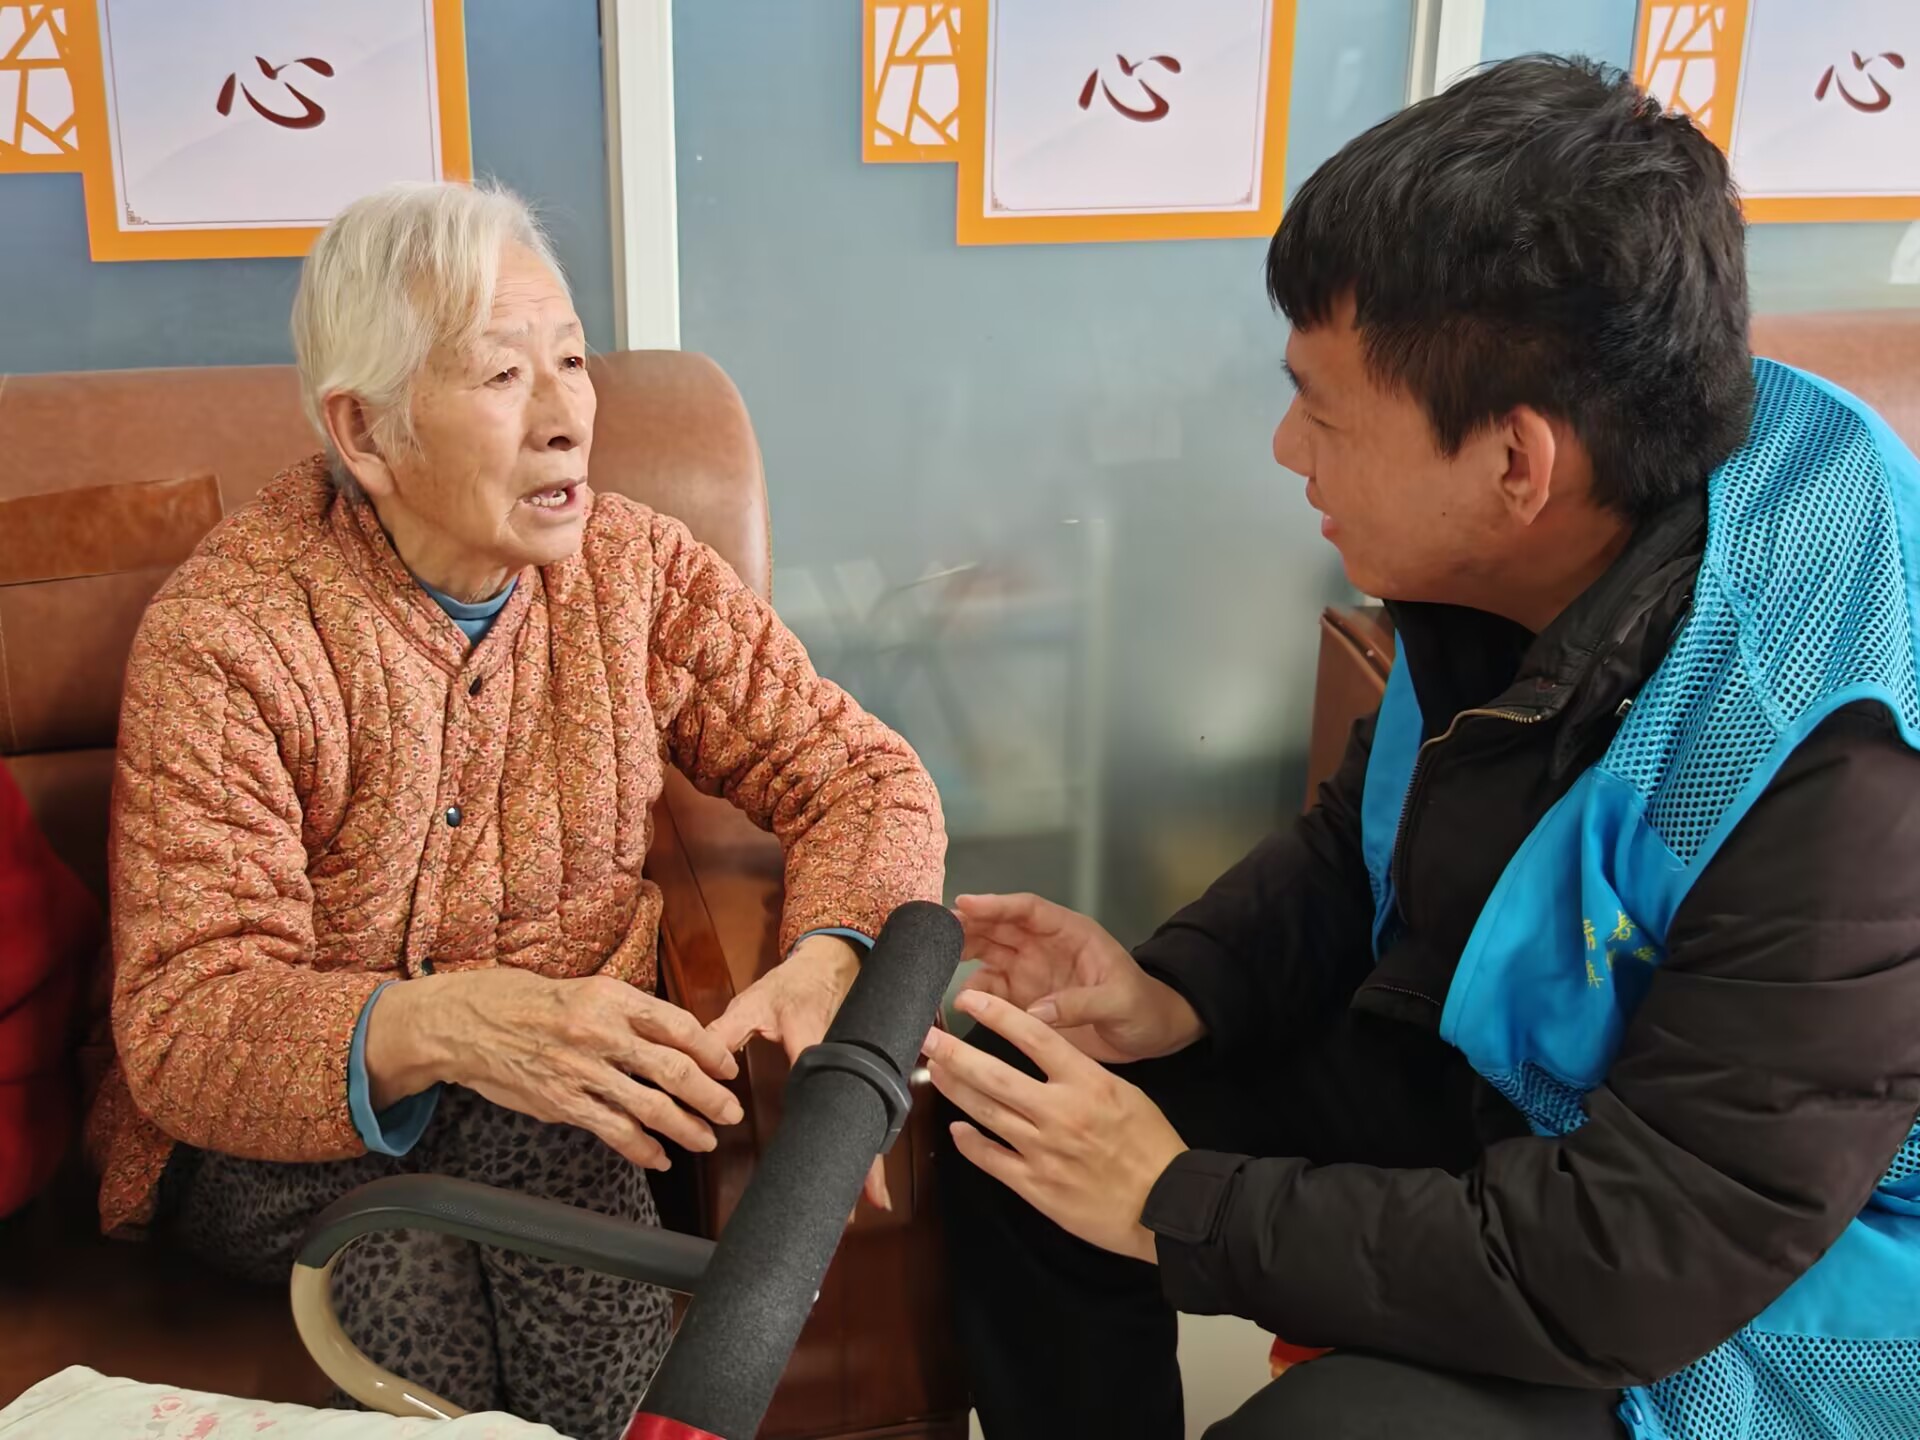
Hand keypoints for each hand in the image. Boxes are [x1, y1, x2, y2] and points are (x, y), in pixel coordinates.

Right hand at [366, 969, 742, 1171]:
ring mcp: (583, 1072)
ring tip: (707, 1139)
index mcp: (613, 999)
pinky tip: (660, 1158)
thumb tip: (674, 1037)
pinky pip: (614, 1130)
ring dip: (686, 1127)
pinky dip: (642, 1148)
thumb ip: (628, 1014)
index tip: (729, 1067)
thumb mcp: (586, 990)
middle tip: (732, 1111)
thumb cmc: (529, 1001)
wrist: (469, 1023)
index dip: (711, 1050)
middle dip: (710, 1095)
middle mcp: (602, 1034)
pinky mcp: (563, 1103)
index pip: (677, 1025)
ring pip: (650, 1106)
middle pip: (673, 1069)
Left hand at [705, 935, 892, 1210]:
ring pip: (869, 1116)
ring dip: (870, 1157)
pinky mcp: (863, 1073)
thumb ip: (723, 1032)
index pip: (822, 1083)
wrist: (831, 962)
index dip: (828, 1118)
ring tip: (869, 1202)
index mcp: (816, 1040)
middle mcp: (846, 1057)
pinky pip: (867, 1111)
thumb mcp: (753, 1002)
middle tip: (863, 1204)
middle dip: (865, 1158)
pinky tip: (866, 1173)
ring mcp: (860, 1066)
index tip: (832, 1153)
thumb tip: (697, 1065)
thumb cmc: (790, 986)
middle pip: (859, 1113)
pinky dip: (868, 1141)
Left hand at [926, 990, 1186, 1262]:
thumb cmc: (1151, 1146)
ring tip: (935, 1073)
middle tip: (927, 1039)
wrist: (1167, 1205)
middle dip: (955, 1054)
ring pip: (986, 1114)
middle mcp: (1060, 1112)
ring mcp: (1044, 1151)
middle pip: (995, 1075)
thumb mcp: (1126, 1094)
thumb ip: (1082, 1076)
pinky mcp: (1036, 1186)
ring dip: (955, 1091)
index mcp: (1087, 1083)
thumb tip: (1047, 1061)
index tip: (969, 1000)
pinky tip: (956, 1130)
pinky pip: (992, 1160)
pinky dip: (970, 1143)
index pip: (1034, 1037)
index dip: (997, 1015)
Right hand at [956, 894, 1204, 1062]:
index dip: (996, 905)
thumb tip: (1037, 1011)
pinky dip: (972, 995)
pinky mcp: (1023, 1001)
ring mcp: (1031, 973)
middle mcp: (1044, 947)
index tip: (965, 904)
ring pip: (987, 955)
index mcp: (1070, 933)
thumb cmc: (1144, 1006)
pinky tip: (957, 1002)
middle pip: (998, 928)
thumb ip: (1081, 1002)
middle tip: (934, 932)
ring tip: (932, 963)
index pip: (1028, 910)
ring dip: (961, 956)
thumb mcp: (1120, 999)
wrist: (1151, 1035)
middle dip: (967, 926)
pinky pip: (990, 992)